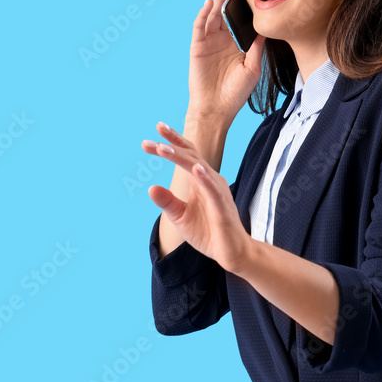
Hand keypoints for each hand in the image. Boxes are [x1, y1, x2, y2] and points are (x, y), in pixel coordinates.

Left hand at [142, 121, 251, 273]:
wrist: (231, 252)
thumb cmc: (209, 233)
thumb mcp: (180, 217)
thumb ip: (167, 202)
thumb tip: (150, 187)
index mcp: (200, 181)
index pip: (187, 155)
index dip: (173, 141)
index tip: (157, 129)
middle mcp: (210, 181)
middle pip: (190, 156)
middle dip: (171, 145)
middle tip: (150, 139)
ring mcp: (218, 192)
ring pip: (199, 169)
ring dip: (181, 158)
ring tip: (163, 149)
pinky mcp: (222, 206)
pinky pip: (213, 189)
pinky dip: (204, 178)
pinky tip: (196, 169)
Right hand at [189, 0, 265, 120]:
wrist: (217, 109)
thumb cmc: (235, 93)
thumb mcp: (252, 67)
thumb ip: (257, 47)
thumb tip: (266, 29)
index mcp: (235, 44)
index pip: (238, 19)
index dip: (243, 5)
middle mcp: (221, 40)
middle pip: (224, 11)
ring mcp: (208, 42)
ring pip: (212, 15)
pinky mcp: (197, 47)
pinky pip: (199, 27)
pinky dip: (203, 14)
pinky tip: (211, 3)